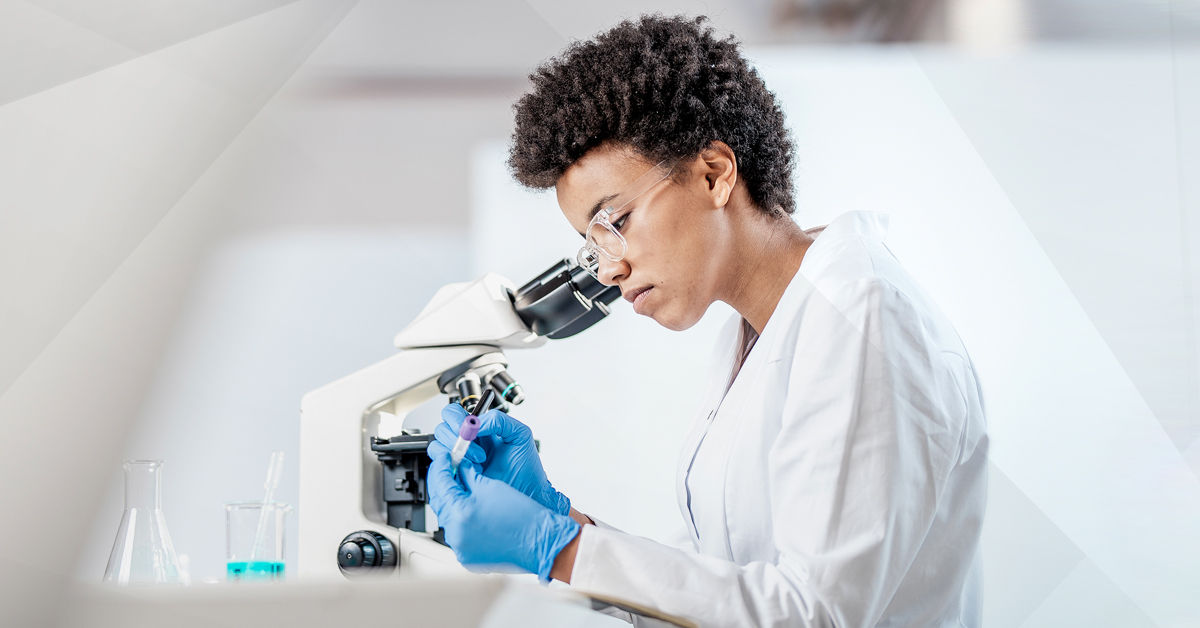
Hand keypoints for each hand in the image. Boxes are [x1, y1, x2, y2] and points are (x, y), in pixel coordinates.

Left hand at [426, 440, 579, 580]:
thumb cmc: (523, 516)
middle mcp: (456, 534)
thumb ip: (467, 475)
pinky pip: (457, 534)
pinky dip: (460, 520)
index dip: (441, 466)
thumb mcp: (491, 486)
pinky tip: (470, 510)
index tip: (446, 458)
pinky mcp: (467, 557)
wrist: (540, 541)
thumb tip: (457, 467)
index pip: (440, 482)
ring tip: (463, 490)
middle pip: (439, 501)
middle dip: (444, 484)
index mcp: (460, 513)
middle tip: (452, 471)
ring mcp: (461, 548)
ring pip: (447, 518)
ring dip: (452, 502)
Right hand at [434, 403, 570, 515]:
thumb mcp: (519, 434)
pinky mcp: (456, 477)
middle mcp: (466, 443)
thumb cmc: (526, 467)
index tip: (466, 428)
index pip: (454, 413)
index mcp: (479, 429)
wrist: (528, 492)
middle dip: (455, 437)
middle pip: (442, 429)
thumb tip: (475, 423)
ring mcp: (460, 460)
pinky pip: (440, 467)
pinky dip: (450, 466)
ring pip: (437, 447)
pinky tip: (468, 471)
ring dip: (455, 453)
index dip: (455, 418)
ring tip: (479, 462)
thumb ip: (499, 420)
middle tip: (474, 447)